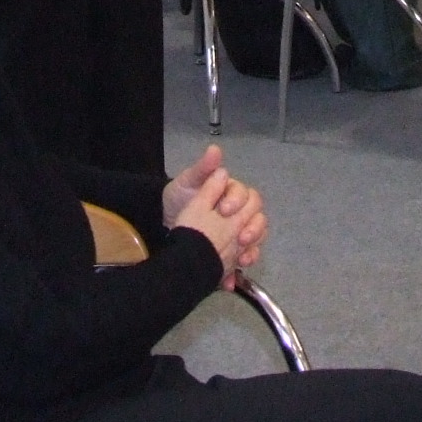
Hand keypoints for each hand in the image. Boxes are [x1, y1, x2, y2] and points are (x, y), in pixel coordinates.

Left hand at [164, 144, 267, 284]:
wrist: (164, 222)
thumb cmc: (178, 197)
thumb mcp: (187, 182)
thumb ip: (202, 169)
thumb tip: (215, 149)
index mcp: (230, 191)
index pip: (245, 193)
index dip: (238, 201)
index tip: (224, 210)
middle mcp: (239, 209)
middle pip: (257, 214)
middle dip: (253, 226)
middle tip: (239, 237)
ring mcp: (238, 228)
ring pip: (258, 235)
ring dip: (254, 246)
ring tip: (242, 257)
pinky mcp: (234, 247)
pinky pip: (247, 254)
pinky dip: (243, 264)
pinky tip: (235, 272)